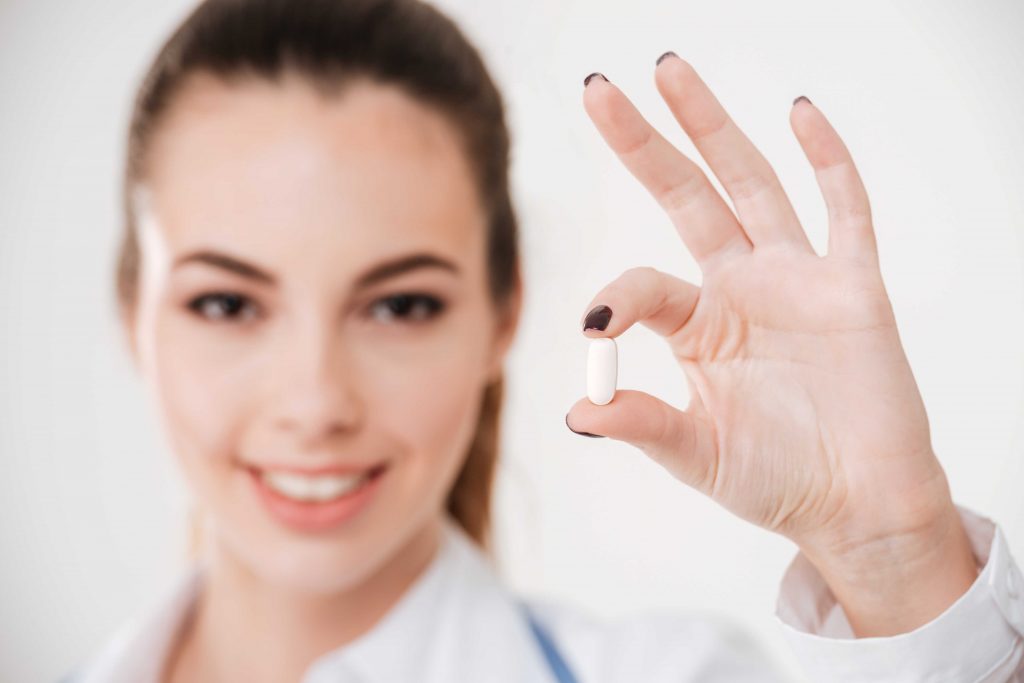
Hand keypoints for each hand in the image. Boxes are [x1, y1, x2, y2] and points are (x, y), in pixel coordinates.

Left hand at [566, 56, 977, 636]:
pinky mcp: (854, 286)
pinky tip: (800, 111)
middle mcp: (740, 287)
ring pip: (751, 184)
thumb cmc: (776, 481)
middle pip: (684, 197)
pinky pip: (845, 211)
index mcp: (698, 325)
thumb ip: (643, 426)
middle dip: (642, 145)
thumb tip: (574, 416)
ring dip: (712, 127)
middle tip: (597, 89)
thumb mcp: (697, 454)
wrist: (857, 506)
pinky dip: (828, 161)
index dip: (615, 295)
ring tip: (671, 69)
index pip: (644, 284)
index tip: (592, 325)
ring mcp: (796, 279)